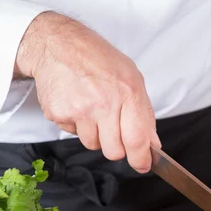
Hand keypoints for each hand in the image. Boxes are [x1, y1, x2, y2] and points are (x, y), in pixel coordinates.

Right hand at [14, 12, 159, 172]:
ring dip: (96, 135)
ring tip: (94, 110)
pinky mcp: (59, 113)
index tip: (143, 165)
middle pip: (114, 151)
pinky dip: (76, 125)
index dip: (141, 159)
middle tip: (115, 130)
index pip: (137, 139)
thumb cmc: (99, 59)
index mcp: (128, 93)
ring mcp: (79, 110)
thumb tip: (152, 144)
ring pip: (93, 145)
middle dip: (118, 148)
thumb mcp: (132, 78)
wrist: (58, 44)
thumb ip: (145, 113)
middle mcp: (104, 103)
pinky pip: (72, 134)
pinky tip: (77, 104)